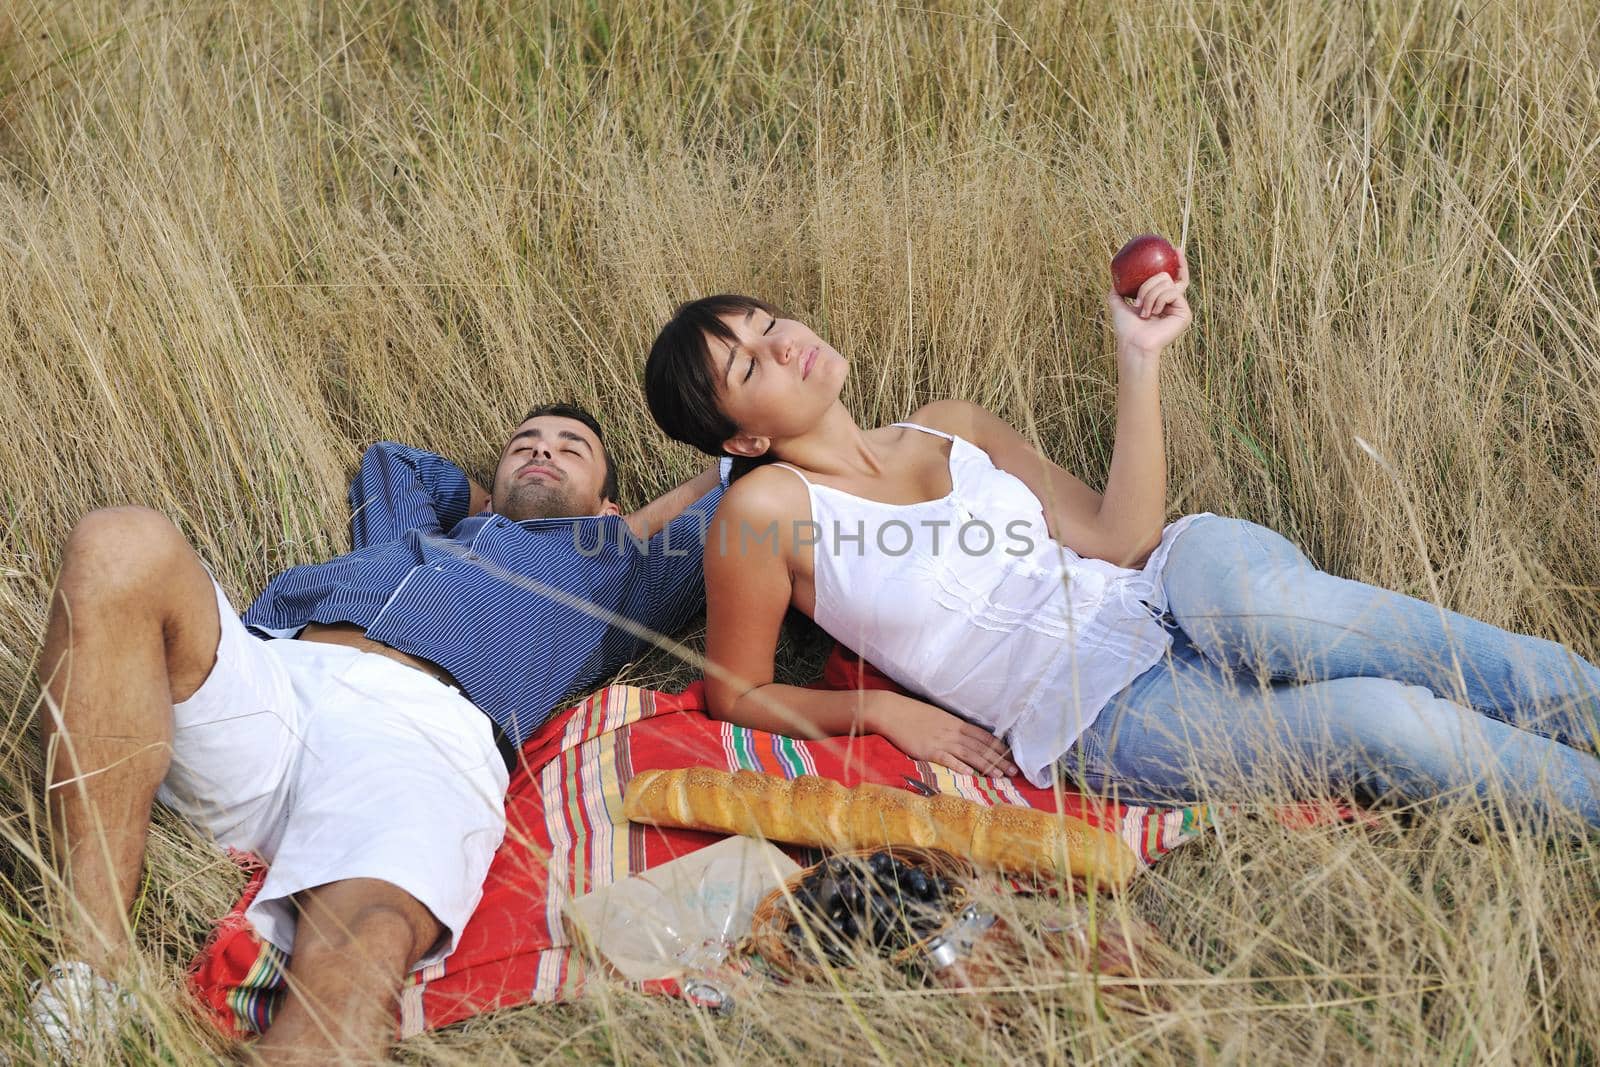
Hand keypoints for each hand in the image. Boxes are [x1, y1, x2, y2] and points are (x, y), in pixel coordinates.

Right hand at [868, 692, 1018, 776]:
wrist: (892, 711)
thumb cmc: (913, 714)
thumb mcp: (938, 717)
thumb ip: (952, 727)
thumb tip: (964, 736)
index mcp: (955, 723)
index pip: (983, 735)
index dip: (998, 747)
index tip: (1011, 756)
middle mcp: (952, 732)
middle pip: (980, 747)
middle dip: (999, 759)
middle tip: (1014, 772)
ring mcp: (941, 741)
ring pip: (969, 754)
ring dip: (986, 765)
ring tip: (1000, 776)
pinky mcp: (928, 750)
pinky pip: (947, 759)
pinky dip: (960, 766)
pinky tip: (971, 774)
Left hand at [1105, 246, 1191, 356]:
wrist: (1133, 342)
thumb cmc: (1126, 328)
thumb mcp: (1118, 304)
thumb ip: (1117, 291)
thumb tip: (1114, 279)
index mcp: (1162, 300)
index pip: (1173, 277)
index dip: (1177, 262)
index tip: (1174, 248)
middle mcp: (1173, 302)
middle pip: (1165, 276)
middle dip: (1147, 285)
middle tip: (1138, 301)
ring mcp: (1180, 307)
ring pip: (1167, 283)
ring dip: (1150, 295)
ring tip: (1143, 311)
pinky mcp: (1185, 313)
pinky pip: (1173, 292)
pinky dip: (1159, 299)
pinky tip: (1153, 313)